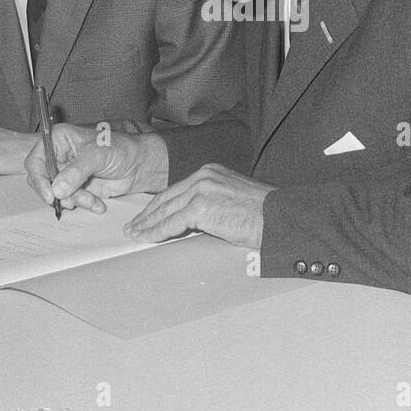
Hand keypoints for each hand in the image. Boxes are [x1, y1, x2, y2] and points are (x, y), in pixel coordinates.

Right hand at [25, 124, 167, 213]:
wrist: (139, 165)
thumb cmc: (121, 149)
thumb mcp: (97, 155)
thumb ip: (76, 171)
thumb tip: (57, 188)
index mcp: (59, 140)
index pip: (36, 160)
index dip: (39, 179)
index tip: (50, 195)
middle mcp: (59, 156)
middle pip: (42, 180)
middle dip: (58, 193)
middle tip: (72, 201)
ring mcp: (67, 173)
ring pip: (57, 194)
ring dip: (74, 200)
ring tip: (91, 199)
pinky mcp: (76, 187)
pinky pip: (71, 200)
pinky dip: (83, 204)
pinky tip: (98, 203)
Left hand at [125, 164, 271, 248]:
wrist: (277, 218)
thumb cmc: (262, 214)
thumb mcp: (232, 199)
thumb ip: (211, 203)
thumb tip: (195, 219)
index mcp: (211, 172)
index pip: (177, 189)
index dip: (159, 204)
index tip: (147, 215)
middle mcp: (203, 176)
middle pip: (167, 197)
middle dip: (148, 214)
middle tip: (133, 226)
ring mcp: (201, 190)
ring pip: (165, 210)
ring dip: (147, 224)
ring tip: (134, 234)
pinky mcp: (200, 207)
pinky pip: (171, 223)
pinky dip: (157, 232)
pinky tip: (147, 238)